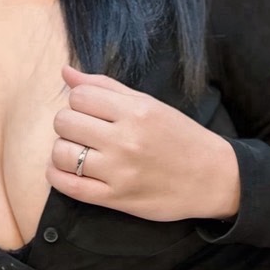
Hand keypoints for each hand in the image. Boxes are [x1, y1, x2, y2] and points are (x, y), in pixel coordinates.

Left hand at [47, 63, 240, 222]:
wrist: (212, 178)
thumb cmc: (180, 137)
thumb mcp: (149, 104)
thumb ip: (106, 87)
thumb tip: (65, 71)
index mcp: (136, 112)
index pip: (79, 95)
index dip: (79, 102)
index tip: (91, 111)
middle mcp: (126, 140)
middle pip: (65, 122)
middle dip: (70, 124)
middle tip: (85, 132)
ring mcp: (119, 171)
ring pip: (62, 153)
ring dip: (64, 150)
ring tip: (80, 151)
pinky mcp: (115, 198)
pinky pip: (68, 186)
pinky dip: (57, 175)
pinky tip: (66, 170)